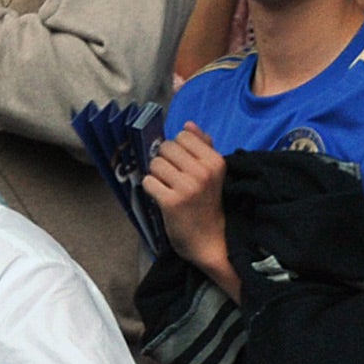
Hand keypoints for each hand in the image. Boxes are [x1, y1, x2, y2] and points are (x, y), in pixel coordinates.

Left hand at [143, 125, 232, 293]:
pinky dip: (150, 188)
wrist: (209, 239)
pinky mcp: (171, 202)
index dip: (175, 148)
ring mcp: (186, 187)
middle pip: (166, 148)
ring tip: (165, 186)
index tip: (177, 162)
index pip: (183, 136)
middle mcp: (202, 171)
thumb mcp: (213, 172)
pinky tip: (160, 196)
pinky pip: (148, 182)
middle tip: (169, 176)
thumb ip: (203, 146)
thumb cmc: (208, 203)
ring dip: (155, 174)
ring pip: (155, 164)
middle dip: (163, 160)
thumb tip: (187, 124)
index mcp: (214, 161)